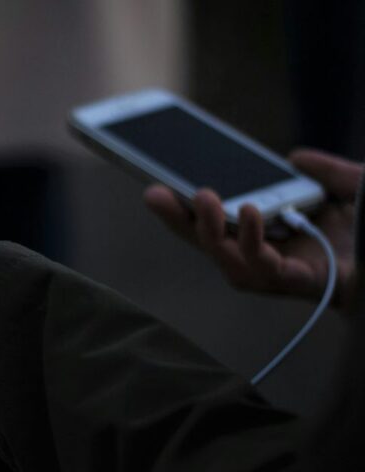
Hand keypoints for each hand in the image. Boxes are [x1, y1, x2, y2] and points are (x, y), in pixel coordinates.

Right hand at [144, 148, 359, 307]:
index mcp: (288, 241)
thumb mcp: (360, 188)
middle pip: (215, 251)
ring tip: (205, 199)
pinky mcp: (309, 285)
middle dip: (182, 225)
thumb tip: (296, 158)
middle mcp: (282, 263)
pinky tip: (250, 213)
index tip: (156, 189)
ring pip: (233, 267)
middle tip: (156, 195)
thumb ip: (331, 172)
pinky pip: (268, 272)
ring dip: (212, 235)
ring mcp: (292, 279)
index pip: (225, 229)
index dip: (188, 214)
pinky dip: (253, 244)